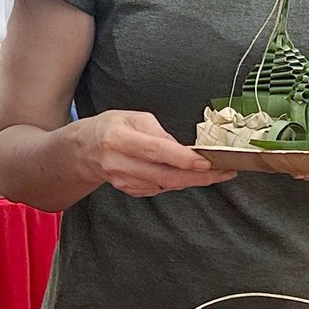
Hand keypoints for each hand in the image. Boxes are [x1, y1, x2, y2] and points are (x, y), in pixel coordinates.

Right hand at [73, 109, 232, 197]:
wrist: (85, 150)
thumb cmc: (111, 128)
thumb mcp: (133, 118)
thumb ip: (158, 132)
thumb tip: (183, 150)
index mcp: (119, 139)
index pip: (156, 151)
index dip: (183, 159)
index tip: (205, 162)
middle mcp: (119, 162)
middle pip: (165, 175)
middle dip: (198, 176)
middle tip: (223, 172)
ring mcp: (123, 180)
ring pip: (165, 185)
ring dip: (192, 180)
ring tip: (214, 172)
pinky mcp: (128, 190)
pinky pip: (159, 189)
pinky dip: (176, 182)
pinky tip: (186, 175)